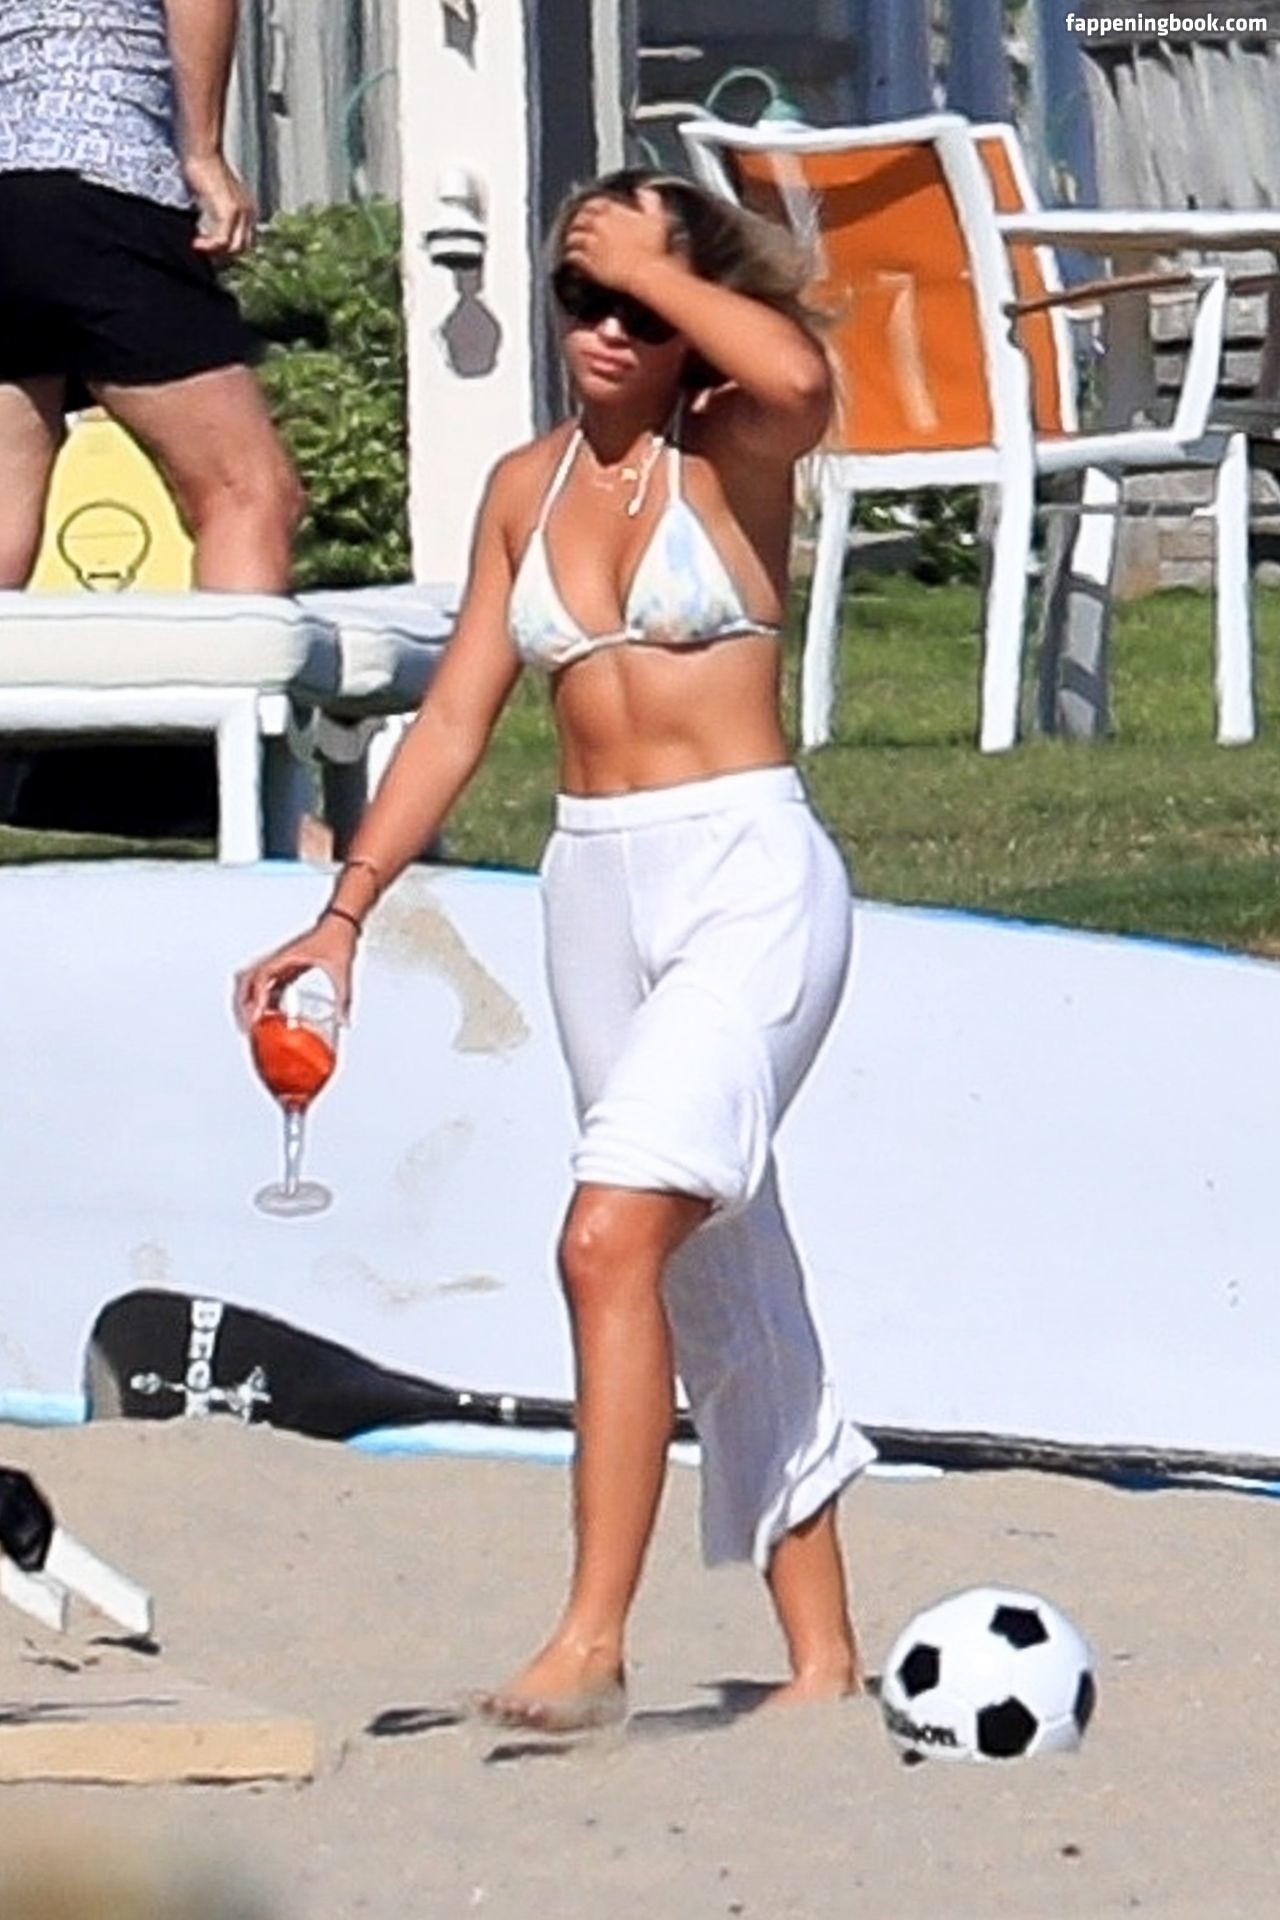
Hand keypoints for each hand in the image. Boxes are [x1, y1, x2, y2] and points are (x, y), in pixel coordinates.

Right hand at [183, 153, 255, 257]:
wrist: (202, 151)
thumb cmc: (202, 168)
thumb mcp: (213, 195)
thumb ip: (216, 211)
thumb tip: (205, 229)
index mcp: (248, 209)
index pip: (245, 241)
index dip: (227, 248)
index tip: (207, 245)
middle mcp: (249, 212)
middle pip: (242, 248)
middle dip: (223, 254)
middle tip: (203, 248)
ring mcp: (241, 213)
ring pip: (235, 248)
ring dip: (216, 252)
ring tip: (198, 245)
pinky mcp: (229, 211)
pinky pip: (222, 240)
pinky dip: (209, 245)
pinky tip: (195, 242)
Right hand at [234, 916, 357, 1032]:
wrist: (341, 921)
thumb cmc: (338, 937)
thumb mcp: (342, 970)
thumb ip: (345, 997)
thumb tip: (345, 1022)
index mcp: (287, 958)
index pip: (261, 977)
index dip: (256, 998)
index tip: (256, 1017)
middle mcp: (279, 959)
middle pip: (246, 981)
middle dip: (242, 1005)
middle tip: (248, 1026)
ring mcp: (280, 962)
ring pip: (251, 981)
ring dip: (247, 1001)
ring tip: (252, 1022)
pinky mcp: (286, 966)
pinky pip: (267, 983)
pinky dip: (262, 998)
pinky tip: (270, 1015)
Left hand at [560, 187, 673, 293]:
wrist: (648, 273)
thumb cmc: (653, 248)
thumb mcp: (657, 217)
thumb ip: (649, 200)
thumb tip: (641, 191)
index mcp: (613, 212)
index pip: (594, 202)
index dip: (590, 205)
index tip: (590, 209)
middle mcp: (600, 226)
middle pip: (580, 218)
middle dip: (578, 221)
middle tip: (579, 225)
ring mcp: (593, 245)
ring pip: (574, 237)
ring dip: (572, 238)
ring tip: (572, 241)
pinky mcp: (590, 263)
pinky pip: (574, 257)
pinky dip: (571, 256)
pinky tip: (572, 258)